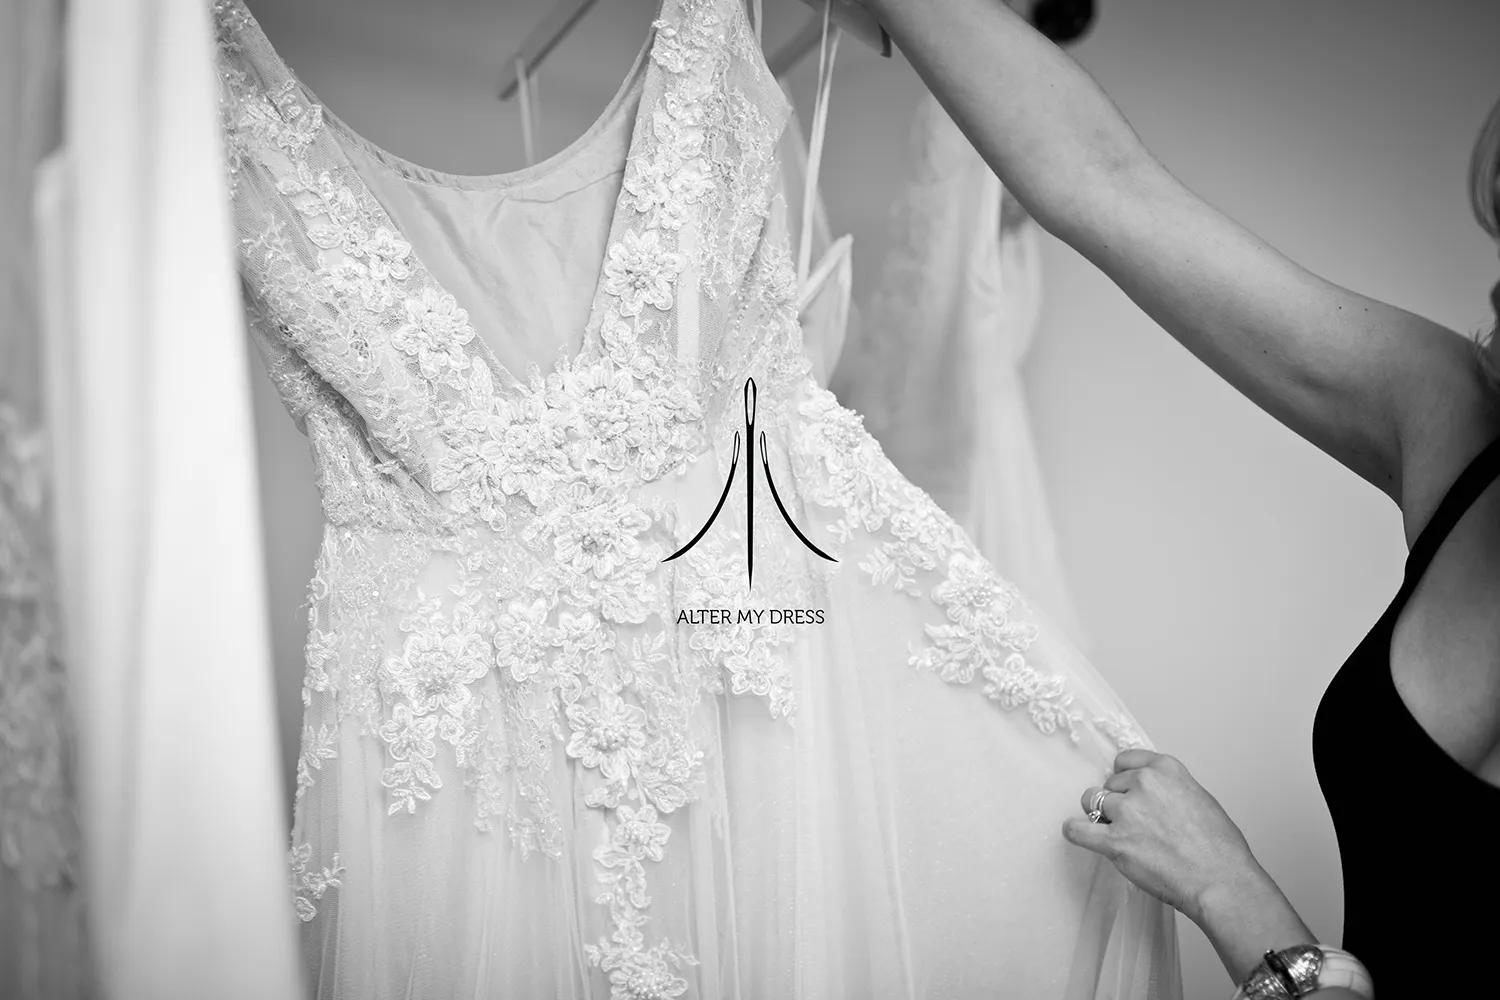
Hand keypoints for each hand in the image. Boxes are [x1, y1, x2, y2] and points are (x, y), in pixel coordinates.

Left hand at [1062, 749, 1265, 923]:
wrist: (1221, 880)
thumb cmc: (1218, 848)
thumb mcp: (1199, 798)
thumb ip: (1169, 789)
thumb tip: (1150, 794)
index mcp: (1166, 769)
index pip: (1125, 761)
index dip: (1123, 779)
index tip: (1125, 790)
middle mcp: (1144, 784)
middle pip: (1108, 784)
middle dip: (1116, 802)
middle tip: (1134, 824)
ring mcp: (1127, 812)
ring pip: (1092, 802)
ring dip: (1099, 816)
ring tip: (1115, 832)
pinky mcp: (1115, 841)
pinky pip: (1077, 830)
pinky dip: (1075, 832)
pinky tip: (1078, 834)